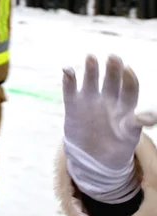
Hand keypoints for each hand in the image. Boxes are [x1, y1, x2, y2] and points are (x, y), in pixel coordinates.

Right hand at [63, 54, 155, 170]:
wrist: (93, 157)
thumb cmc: (117, 145)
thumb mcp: (130, 135)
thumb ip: (137, 122)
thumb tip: (151, 116)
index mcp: (125, 106)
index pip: (129, 88)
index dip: (129, 78)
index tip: (128, 69)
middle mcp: (108, 99)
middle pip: (111, 80)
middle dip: (112, 69)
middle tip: (114, 57)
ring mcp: (90, 100)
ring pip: (91, 80)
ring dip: (91, 69)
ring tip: (91, 57)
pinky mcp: (73, 104)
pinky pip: (70, 89)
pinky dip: (68, 79)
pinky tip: (67, 70)